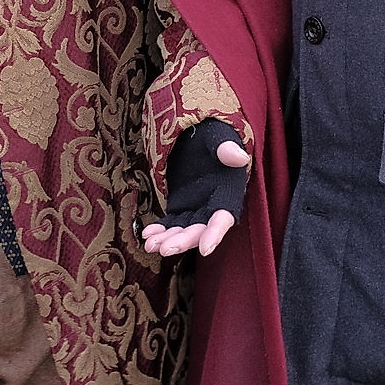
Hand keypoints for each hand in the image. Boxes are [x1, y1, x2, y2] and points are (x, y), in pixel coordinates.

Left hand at [141, 133, 249, 257]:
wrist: (200, 135)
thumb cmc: (213, 135)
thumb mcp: (218, 138)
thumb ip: (226, 148)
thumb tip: (238, 157)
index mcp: (227, 193)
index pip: (222, 218)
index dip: (215, 234)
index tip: (205, 250)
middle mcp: (212, 206)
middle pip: (199, 230)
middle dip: (183, 241)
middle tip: (164, 249)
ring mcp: (195, 208)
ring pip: (183, 231)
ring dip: (168, 240)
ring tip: (149, 245)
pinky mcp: (181, 206)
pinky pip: (171, 223)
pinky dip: (160, 231)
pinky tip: (146, 234)